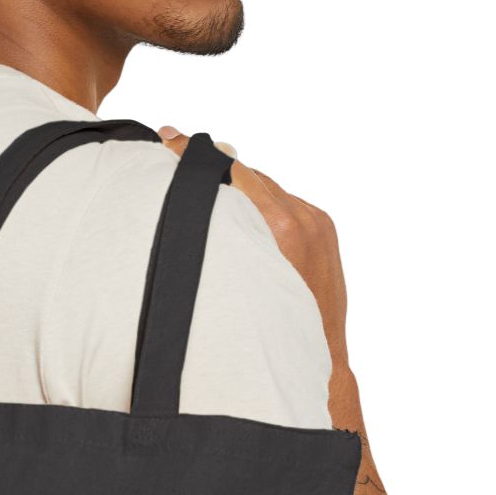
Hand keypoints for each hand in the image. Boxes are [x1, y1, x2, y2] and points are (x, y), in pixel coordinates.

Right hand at [156, 126, 351, 375]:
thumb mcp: (234, 279)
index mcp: (279, 227)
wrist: (321, 356)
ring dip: (241, 187)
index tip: (170, 138)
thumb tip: (203, 192)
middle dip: (214, 166)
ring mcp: (316, 220)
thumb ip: (224, 231)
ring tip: (210, 185)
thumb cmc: (269, 330)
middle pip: (247, 174)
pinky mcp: (324, 226)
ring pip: (267, 187)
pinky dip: (265, 204)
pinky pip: (287, 202)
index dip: (196, 153)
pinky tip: (246, 216)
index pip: (232, 171)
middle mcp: (301, 217)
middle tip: (175, 147)